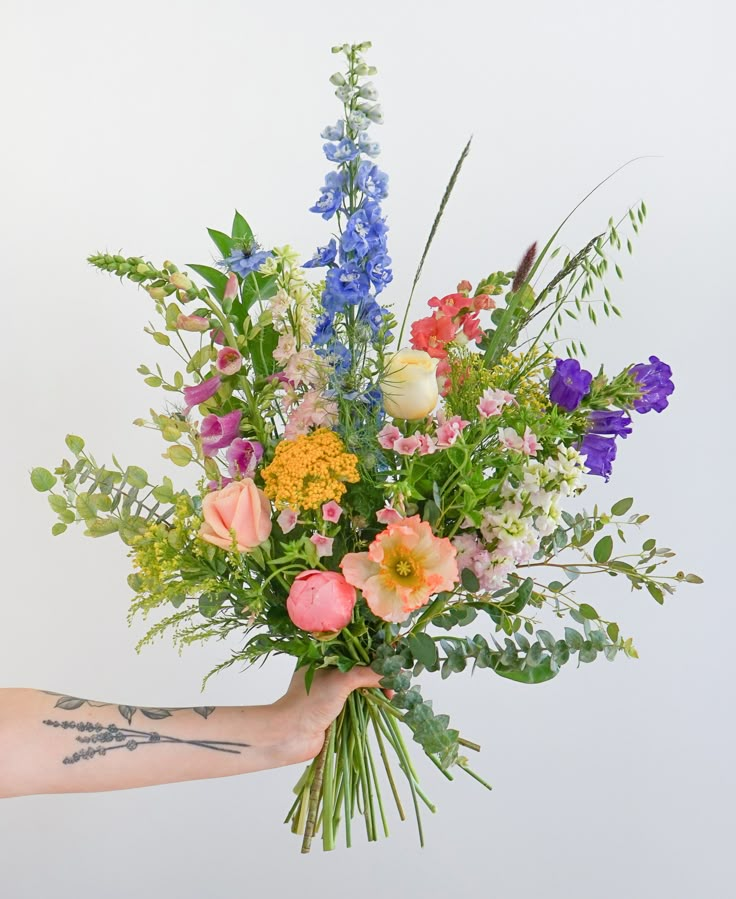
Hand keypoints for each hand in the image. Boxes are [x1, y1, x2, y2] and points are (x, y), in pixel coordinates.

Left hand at [270, 665, 388, 763]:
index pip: (357, 650)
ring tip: (393, 695)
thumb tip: (393, 672)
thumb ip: (367, 674)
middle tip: (397, 681)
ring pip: (361, 688)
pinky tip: (382, 706)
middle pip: (361, 669)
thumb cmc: (309, 702)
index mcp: (325, 658)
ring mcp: (332, 693)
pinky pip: (358, 705)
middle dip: (379, 674)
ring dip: (377, 691)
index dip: (376, 655)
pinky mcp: (335, 712)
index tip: (395, 661)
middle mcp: (329, 673)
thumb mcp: (341, 681)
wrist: (289, 736)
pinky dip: (370, 706)